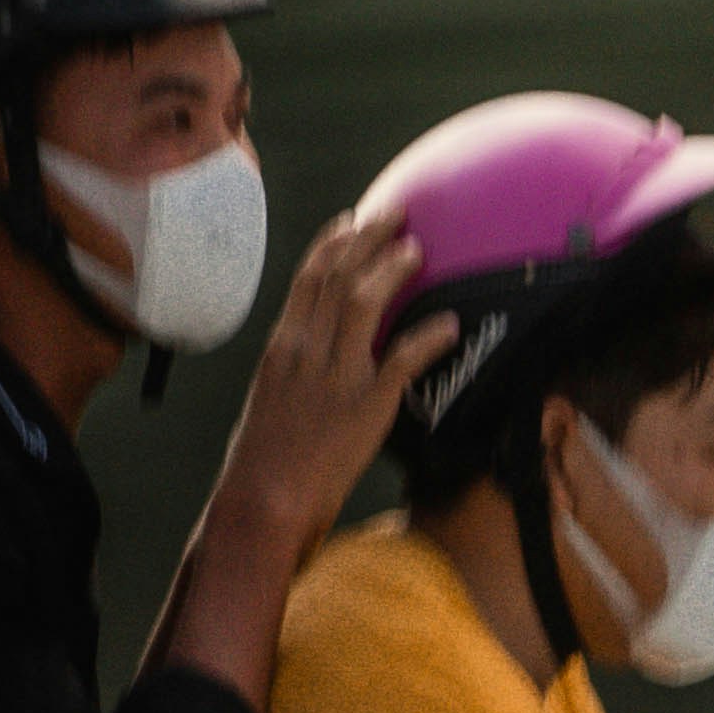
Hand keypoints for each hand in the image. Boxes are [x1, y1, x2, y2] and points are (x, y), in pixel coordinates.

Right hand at [204, 209, 452, 525]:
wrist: (263, 500)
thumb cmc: (264, 460)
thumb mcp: (270, 401)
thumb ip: (294, 371)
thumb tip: (316, 354)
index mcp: (282, 348)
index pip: (307, 280)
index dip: (331, 244)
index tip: (351, 220)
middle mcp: (305, 352)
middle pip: (337, 277)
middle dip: (367, 238)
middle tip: (395, 212)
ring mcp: (335, 377)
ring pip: (363, 303)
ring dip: (391, 270)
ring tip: (415, 250)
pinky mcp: (364, 406)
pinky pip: (401, 360)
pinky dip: (427, 336)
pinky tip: (450, 324)